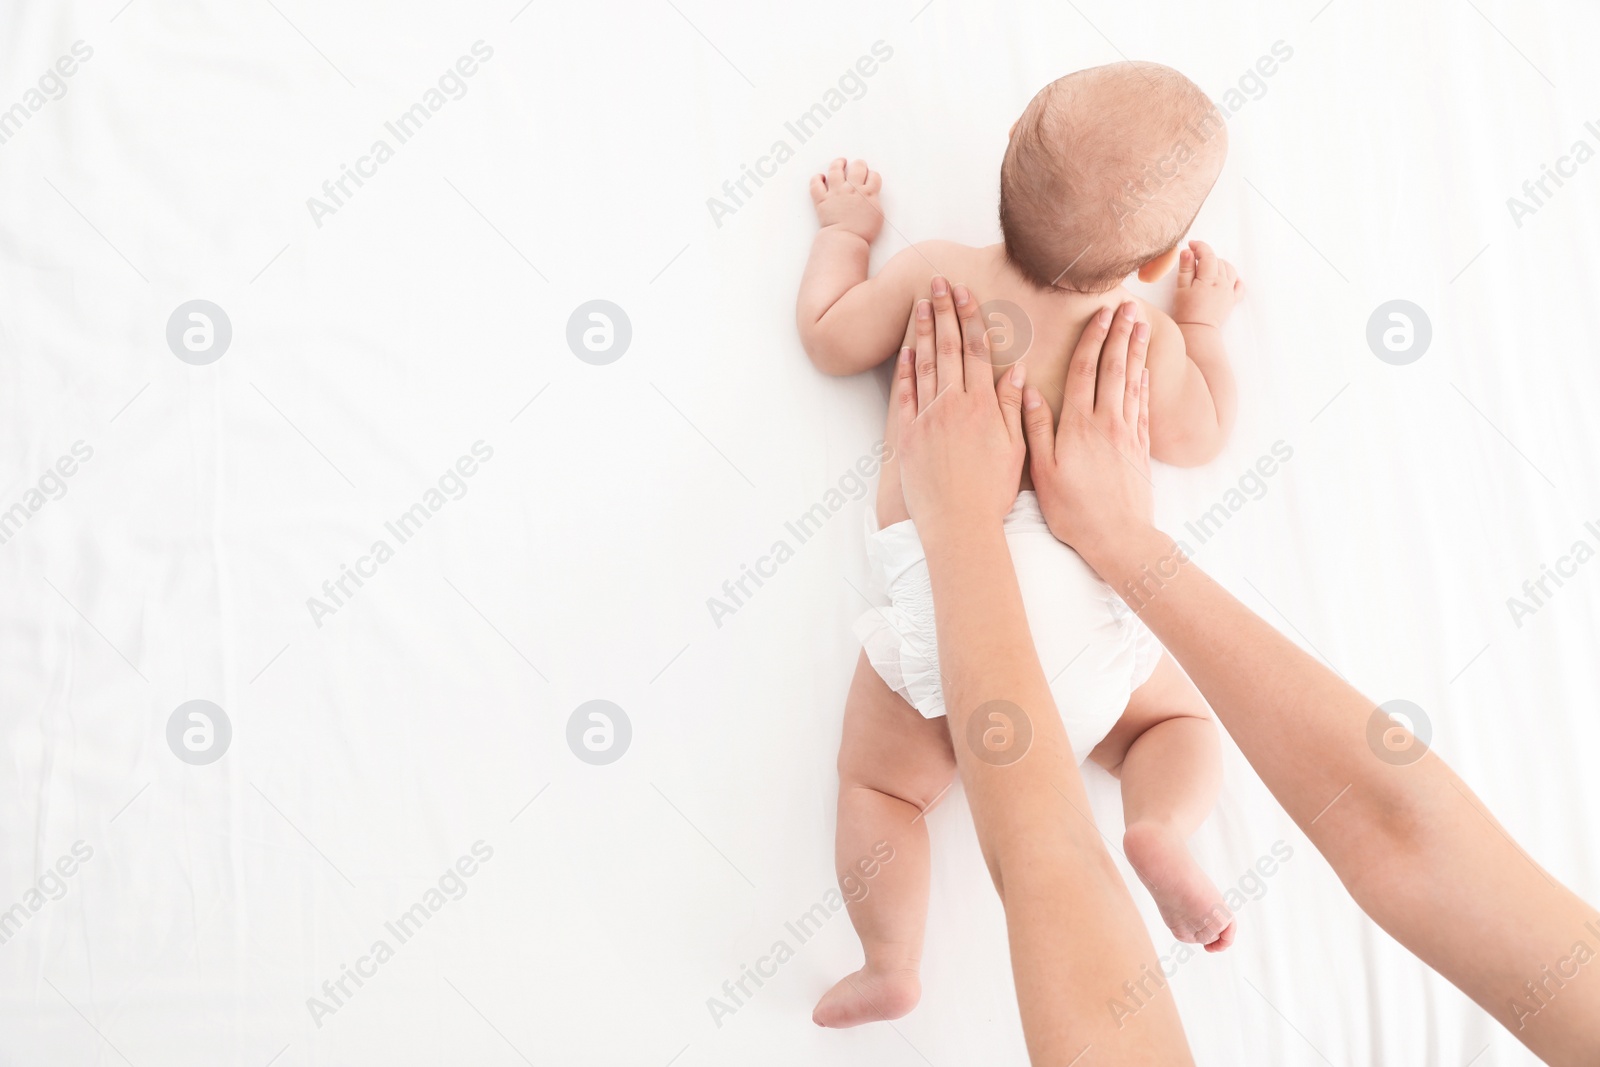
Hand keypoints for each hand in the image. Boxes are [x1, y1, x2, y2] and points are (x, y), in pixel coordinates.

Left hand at [809, 158, 883, 242]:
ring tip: (840, 162)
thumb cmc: (863, 232)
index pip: (874, 176)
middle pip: (857, 167)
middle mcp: (852, 188)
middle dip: (859, 165)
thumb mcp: (877, 215)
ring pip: (836, 169)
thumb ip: (874, 201)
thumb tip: (871, 195)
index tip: (870, 177)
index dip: (872, 175)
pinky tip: (820, 177)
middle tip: (858, 165)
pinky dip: (817, 178)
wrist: (847, 239)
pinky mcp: (822, 199)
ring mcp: (836, 192)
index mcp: (868, 193)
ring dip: (838, 163)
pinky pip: (816, 184)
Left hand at [896, 276, 1026, 537]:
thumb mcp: (1015, 448)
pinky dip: (904, 369)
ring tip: (920, 303)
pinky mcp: (907, 435)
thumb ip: (1014, 406)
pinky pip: (904, 394)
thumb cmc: (991, 491)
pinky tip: (904, 349)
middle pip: (947, 347)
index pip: (975, 349)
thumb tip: (1016, 371)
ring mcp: (927, 418)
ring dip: (922, 331)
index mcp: (982, 405)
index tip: (965, 291)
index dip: (970, 317)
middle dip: (943, 311)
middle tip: (937, 282)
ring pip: (924, 364)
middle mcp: (953, 405)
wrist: (958, 524)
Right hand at [1024, 302, 1153, 566]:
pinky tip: (1144, 370)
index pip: (1085, 370)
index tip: (1100, 313)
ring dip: (1136, 350)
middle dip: (1120, 334)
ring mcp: (1127, 433)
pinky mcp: (1140, 447)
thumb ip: (1035, 428)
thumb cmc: (1073, 510)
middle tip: (1128, 306)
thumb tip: (1028, 390)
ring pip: (1132, 382)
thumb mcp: (1043, 471)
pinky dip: (1144, 383)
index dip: (1092, 338)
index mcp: (1078, 425)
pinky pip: (1142, 406)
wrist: (1118, 538)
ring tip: (1140, 325)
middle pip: (1114, 367)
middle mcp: (1106, 422)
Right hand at [1172, 240, 1242, 328]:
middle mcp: (1223, 282)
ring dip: (1219, 264)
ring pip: (1229, 269)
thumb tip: (1188, 251)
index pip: (1208, 255)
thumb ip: (1186, 268)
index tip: (1191, 244)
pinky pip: (1239, 285)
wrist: (1198, 331)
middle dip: (1207, 256)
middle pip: (1218, 261)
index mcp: (1210, 278)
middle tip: (1194, 259)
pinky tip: (1226, 279)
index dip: (1199, 246)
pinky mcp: (1232, 300)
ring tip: (1207, 268)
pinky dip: (1234, 278)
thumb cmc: (1186, 311)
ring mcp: (1229, 291)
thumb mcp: (1181, 288)